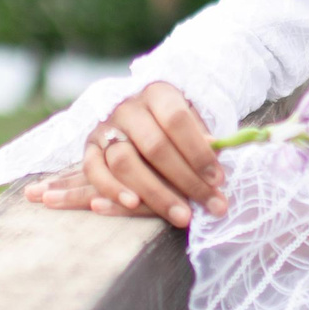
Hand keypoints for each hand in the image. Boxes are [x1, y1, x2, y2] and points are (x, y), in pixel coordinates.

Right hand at [23, 81, 228, 228]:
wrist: (136, 119)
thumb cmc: (174, 125)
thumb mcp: (192, 119)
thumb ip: (201, 136)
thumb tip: (215, 152)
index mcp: (158, 93)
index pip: (177, 120)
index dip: (199, 152)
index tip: (218, 180)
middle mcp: (129, 108)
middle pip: (155, 146)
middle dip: (186, 180)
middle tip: (210, 205)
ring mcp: (106, 128)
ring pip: (125, 162)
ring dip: (155, 193)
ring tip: (181, 215)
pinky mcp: (89, 148)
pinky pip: (94, 170)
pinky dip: (112, 189)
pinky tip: (133, 204)